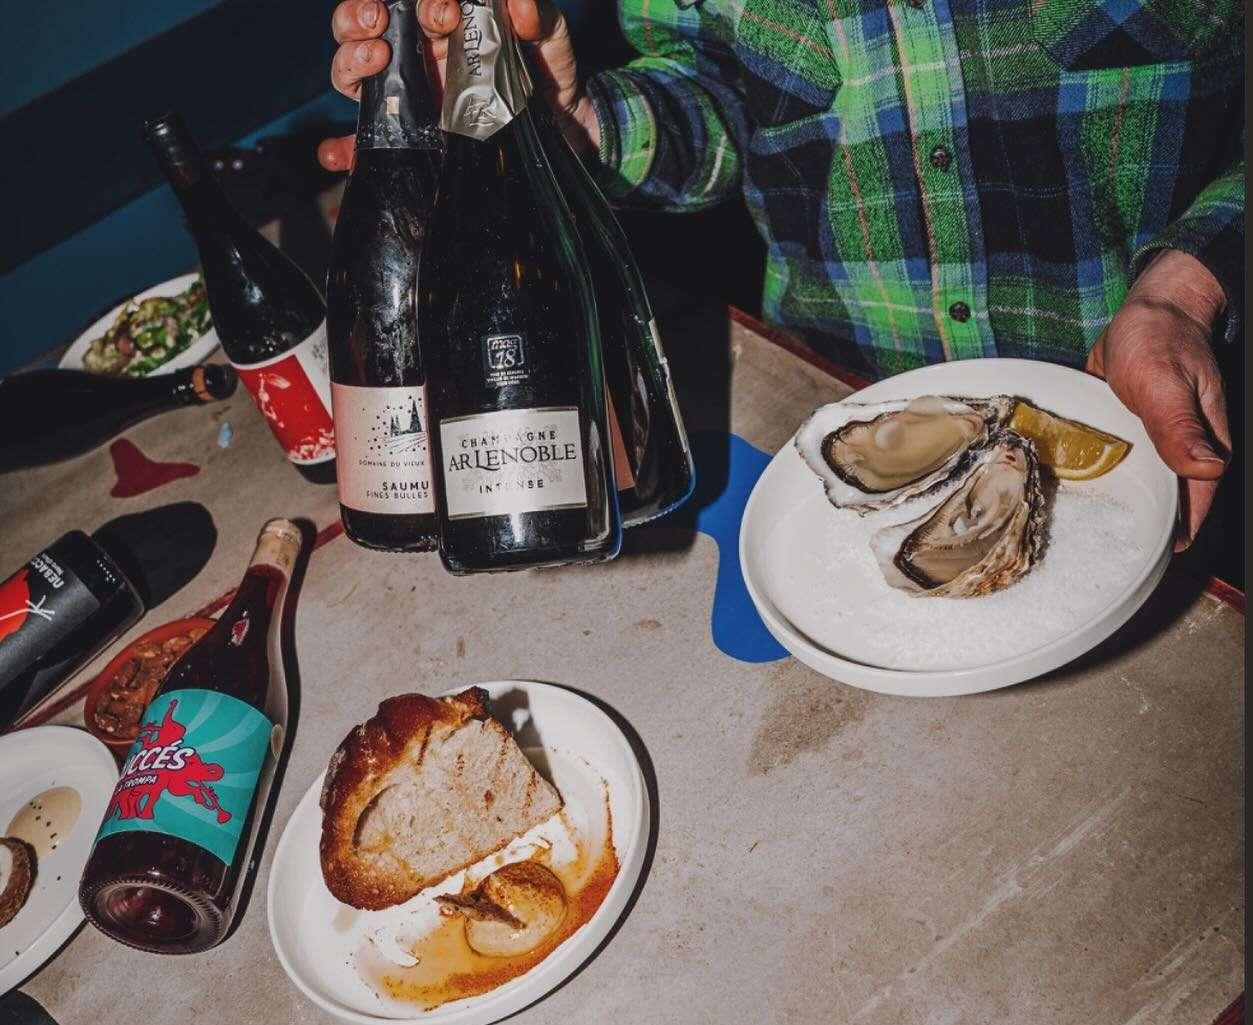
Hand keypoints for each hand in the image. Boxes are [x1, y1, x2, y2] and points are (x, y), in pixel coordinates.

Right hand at [318, 0, 594, 172]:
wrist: (564, 132)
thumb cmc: (549, 76)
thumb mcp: (551, 39)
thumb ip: (539, 17)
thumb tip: (518, 4)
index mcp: (441, 26)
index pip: (398, 2)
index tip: (440, 10)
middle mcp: (415, 59)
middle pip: (360, 30)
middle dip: (356, 17)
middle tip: (379, 21)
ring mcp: (410, 102)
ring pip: (353, 76)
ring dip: (348, 62)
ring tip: (374, 59)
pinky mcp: (413, 145)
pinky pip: (364, 148)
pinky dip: (343, 150)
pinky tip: (339, 153)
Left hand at [1087, 249, 1229, 551]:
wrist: (1148, 310)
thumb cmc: (1162, 339)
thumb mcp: (1165, 383)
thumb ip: (1182, 428)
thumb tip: (1207, 468)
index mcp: (1201, 446)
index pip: (1193, 504)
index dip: (1174, 535)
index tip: (1149, 562)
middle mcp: (1180, 450)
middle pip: (1166, 502)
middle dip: (1142, 528)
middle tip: (1104, 553)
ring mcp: (1156, 442)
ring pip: (1141, 485)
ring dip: (1120, 504)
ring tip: (1086, 532)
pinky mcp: (1132, 432)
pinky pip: (1120, 463)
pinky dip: (1103, 477)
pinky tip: (1076, 491)